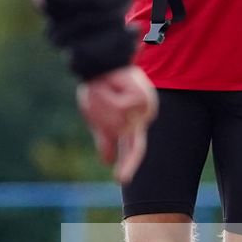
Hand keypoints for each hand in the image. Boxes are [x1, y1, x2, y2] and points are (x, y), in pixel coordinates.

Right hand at [77, 65, 156, 183]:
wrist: (99, 61)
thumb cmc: (97, 87)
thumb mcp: (96, 116)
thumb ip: (104, 138)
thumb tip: (106, 160)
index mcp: (134, 122)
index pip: (134, 148)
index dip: (128, 163)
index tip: (121, 180)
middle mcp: (143, 116)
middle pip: (131, 142)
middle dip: (122, 151)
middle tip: (117, 167)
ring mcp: (144, 108)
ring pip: (118, 123)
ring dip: (103, 108)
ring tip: (100, 91)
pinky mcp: (142, 98)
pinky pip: (120, 107)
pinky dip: (108, 99)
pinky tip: (109, 86)